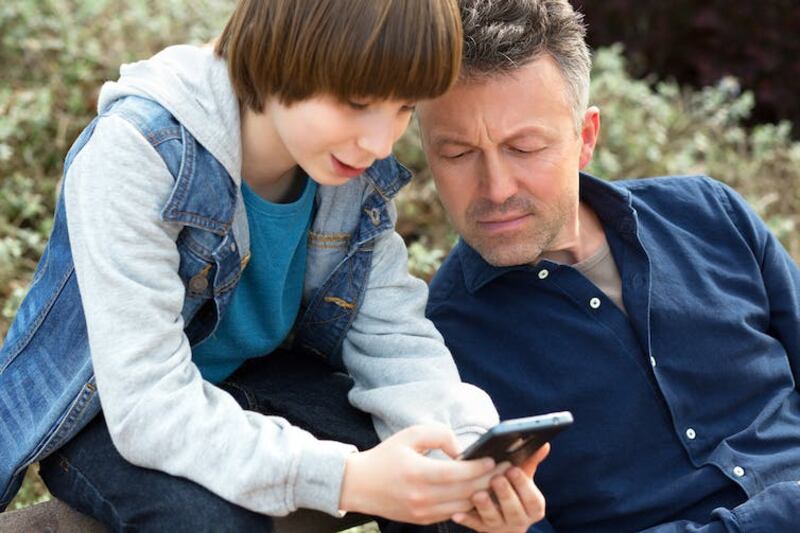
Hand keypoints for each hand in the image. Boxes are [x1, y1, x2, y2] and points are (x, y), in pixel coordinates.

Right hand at [339, 425, 499, 523]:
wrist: (359, 485)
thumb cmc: (386, 456)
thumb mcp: (409, 435)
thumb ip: (438, 436)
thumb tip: (462, 450)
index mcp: (418, 474)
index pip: (457, 473)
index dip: (479, 467)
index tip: (495, 459)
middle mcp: (422, 497)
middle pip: (465, 492)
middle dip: (489, 480)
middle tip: (506, 469)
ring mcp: (423, 512)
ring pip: (463, 505)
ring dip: (483, 494)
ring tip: (498, 480)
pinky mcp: (424, 520)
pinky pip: (453, 512)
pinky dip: (469, 503)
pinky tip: (479, 492)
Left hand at [451, 443, 549, 531]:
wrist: (506, 519)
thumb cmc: (515, 491)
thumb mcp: (524, 479)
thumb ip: (530, 462)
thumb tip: (544, 445)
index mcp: (533, 508)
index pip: (532, 499)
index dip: (523, 484)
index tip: (512, 469)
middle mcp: (519, 520)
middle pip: (514, 511)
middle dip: (505, 494)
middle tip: (495, 479)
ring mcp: (500, 527)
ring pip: (494, 519)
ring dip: (486, 507)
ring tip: (477, 494)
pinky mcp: (483, 530)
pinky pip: (474, 526)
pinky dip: (466, 519)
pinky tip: (457, 513)